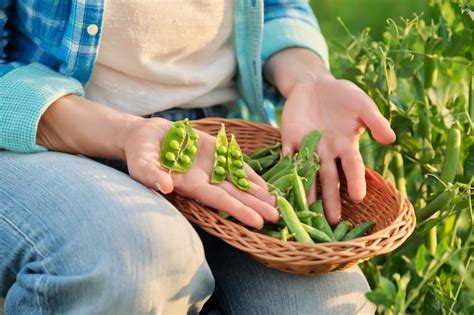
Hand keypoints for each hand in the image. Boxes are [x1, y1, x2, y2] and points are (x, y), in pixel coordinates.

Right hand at [122, 118, 278, 228]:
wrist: (149, 137)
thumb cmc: (141, 154)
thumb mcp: (140, 164)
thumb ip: (151, 176)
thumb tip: (165, 187)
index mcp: (190, 186)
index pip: (218, 200)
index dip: (237, 210)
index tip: (257, 222)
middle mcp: (205, 180)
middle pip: (235, 196)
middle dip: (255, 206)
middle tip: (277, 217)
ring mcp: (212, 167)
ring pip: (239, 182)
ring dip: (258, 194)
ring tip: (278, 204)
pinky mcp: (216, 152)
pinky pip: (237, 164)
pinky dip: (252, 175)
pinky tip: (266, 185)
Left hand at [280, 78, 395, 224]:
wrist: (315, 85)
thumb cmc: (343, 96)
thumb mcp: (362, 104)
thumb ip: (374, 121)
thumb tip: (390, 140)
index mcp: (346, 145)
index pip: (352, 167)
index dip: (355, 181)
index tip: (358, 197)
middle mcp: (327, 152)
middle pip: (329, 178)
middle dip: (330, 199)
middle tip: (332, 221)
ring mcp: (307, 148)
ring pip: (308, 174)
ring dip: (307, 192)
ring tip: (306, 213)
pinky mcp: (289, 141)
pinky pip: (286, 157)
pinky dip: (283, 170)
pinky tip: (281, 188)